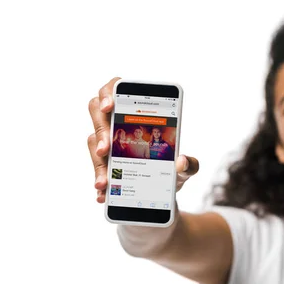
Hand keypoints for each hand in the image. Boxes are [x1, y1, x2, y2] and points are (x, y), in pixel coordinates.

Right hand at [87, 77, 198, 202]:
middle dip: (101, 130)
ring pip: (93, 142)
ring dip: (97, 162)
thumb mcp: (186, 168)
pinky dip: (100, 181)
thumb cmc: (173, 170)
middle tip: (105, 149)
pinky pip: (96, 169)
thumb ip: (190, 165)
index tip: (111, 106)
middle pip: (97, 112)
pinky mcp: (103, 164)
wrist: (165, 194)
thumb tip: (182, 161)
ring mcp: (107, 142)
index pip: (116, 89)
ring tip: (104, 182)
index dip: (109, 92)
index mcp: (137, 112)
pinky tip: (103, 194)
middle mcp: (118, 122)